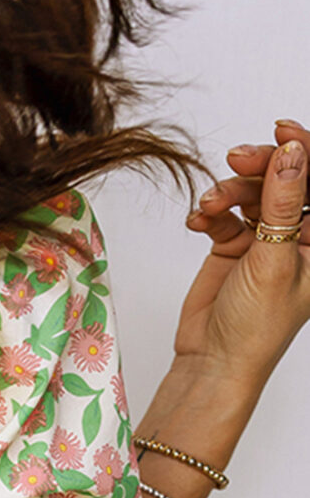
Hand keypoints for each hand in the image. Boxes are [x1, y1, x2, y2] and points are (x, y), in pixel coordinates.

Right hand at [178, 117, 309, 385]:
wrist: (212, 363)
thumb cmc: (255, 330)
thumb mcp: (275, 260)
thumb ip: (282, 204)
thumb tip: (292, 153)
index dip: (306, 152)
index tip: (282, 133)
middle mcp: (299, 236)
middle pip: (286, 178)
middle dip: (261, 165)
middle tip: (236, 159)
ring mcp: (266, 239)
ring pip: (253, 191)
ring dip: (228, 191)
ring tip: (208, 206)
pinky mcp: (234, 246)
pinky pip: (225, 212)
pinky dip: (210, 212)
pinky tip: (198, 222)